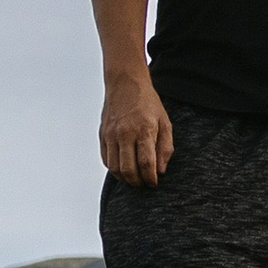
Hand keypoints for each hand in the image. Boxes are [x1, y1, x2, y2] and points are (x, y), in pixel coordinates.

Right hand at [102, 72, 173, 186]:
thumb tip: (160, 170)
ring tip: (134, 179)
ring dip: (125, 178)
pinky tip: (123, 168)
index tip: (154, 183)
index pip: (146, 163)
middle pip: (128, 169)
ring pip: (114, 168)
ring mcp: (111, 134)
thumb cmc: (148, 103)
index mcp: (143, 129)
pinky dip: (114, 169)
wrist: (125, 83)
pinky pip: (106, 159)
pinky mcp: (103, 135)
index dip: (150, 178)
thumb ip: (165, 148)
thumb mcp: (165, 122)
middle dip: (138, 182)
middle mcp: (125, 133)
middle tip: (144, 184)